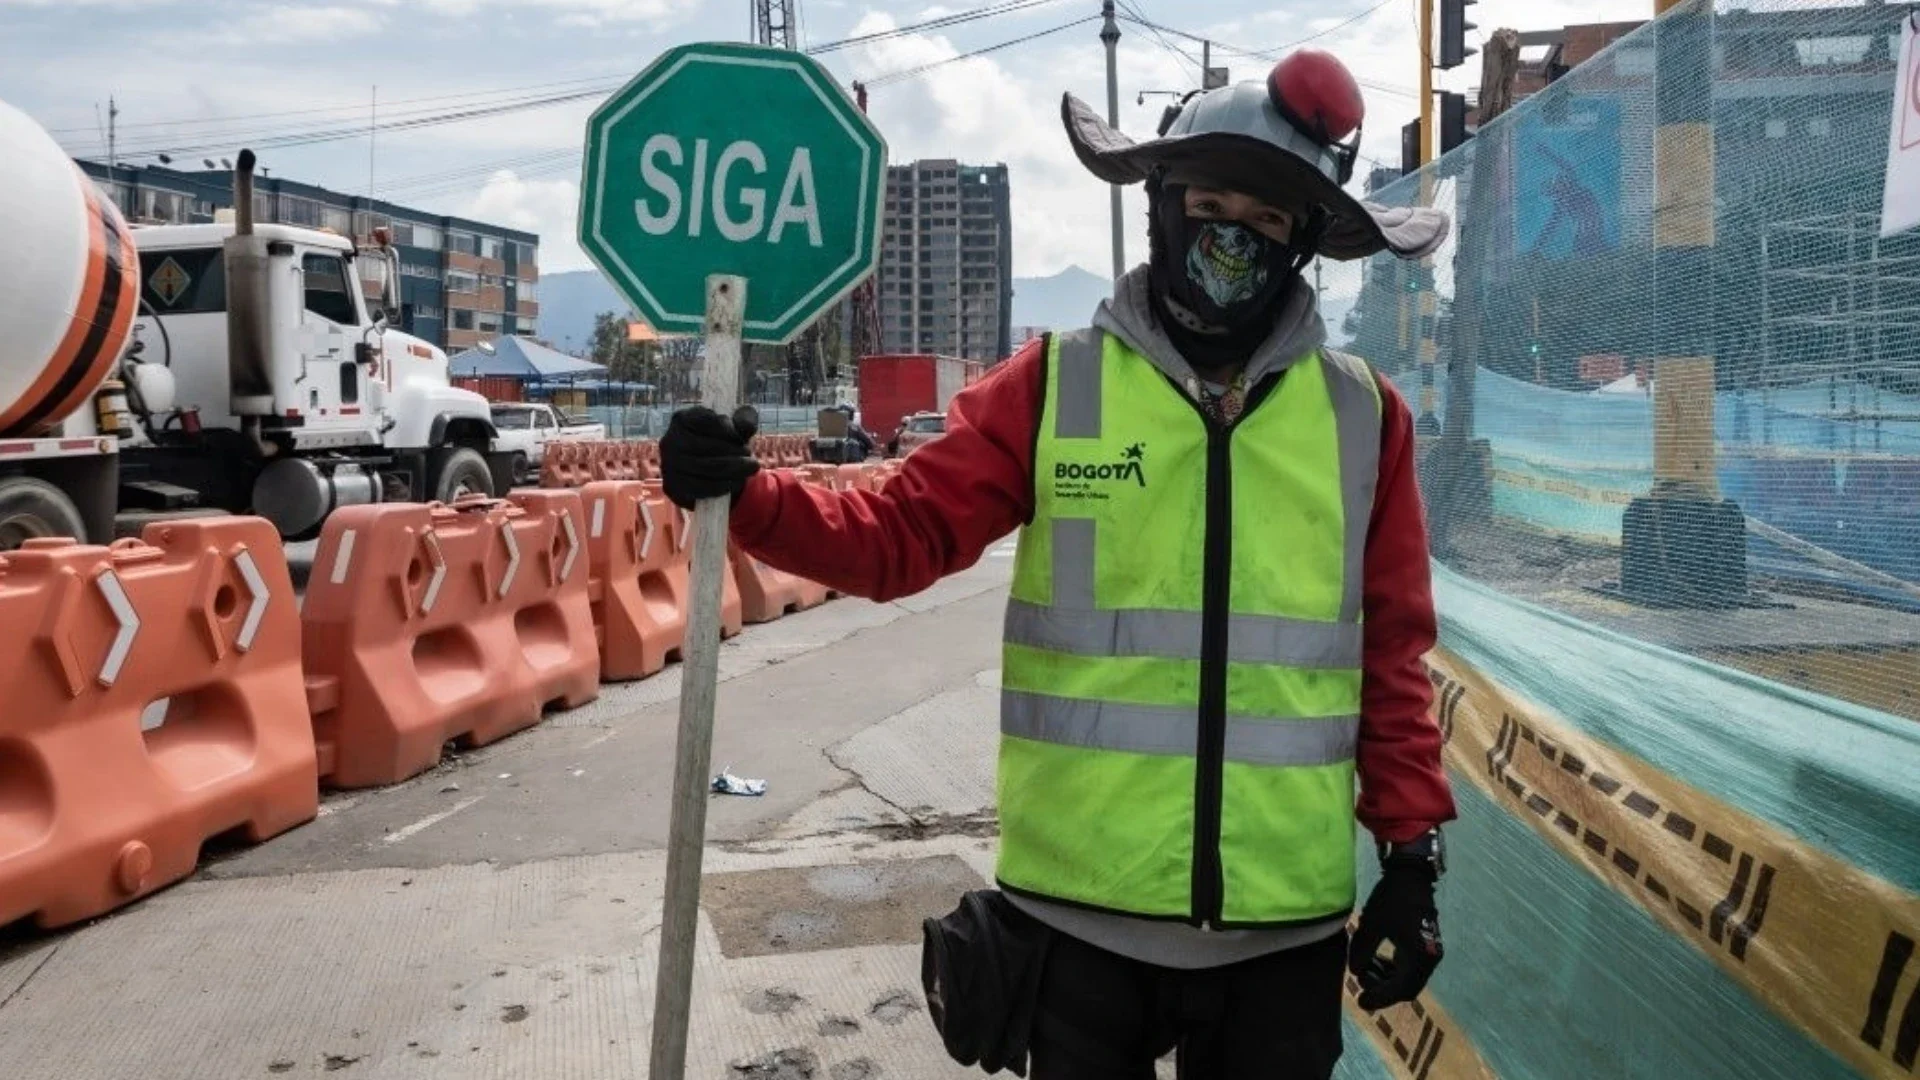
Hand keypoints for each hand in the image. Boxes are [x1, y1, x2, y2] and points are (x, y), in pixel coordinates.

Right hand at [659, 405, 760, 509]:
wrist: (711, 475)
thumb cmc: (723, 445)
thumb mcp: (736, 430)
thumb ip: (744, 422)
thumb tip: (746, 423)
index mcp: (682, 419)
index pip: (706, 421)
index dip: (728, 430)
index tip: (741, 438)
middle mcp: (669, 440)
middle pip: (706, 446)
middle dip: (734, 452)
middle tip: (751, 458)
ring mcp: (668, 465)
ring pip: (705, 467)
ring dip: (733, 469)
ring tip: (749, 469)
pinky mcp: (672, 487)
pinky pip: (700, 488)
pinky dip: (723, 486)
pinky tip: (736, 483)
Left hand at [1347, 863, 1442, 1010]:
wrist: (1411, 875)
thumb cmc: (1391, 899)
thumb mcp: (1372, 925)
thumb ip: (1362, 952)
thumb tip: (1355, 973)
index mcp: (1421, 956)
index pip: (1401, 990)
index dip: (1380, 998)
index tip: (1361, 1001)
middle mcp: (1430, 958)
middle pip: (1406, 988)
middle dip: (1382, 989)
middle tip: (1360, 981)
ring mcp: (1429, 952)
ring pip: (1407, 978)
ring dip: (1386, 978)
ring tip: (1364, 968)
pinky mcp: (1424, 944)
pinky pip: (1408, 966)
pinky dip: (1392, 969)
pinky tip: (1375, 960)